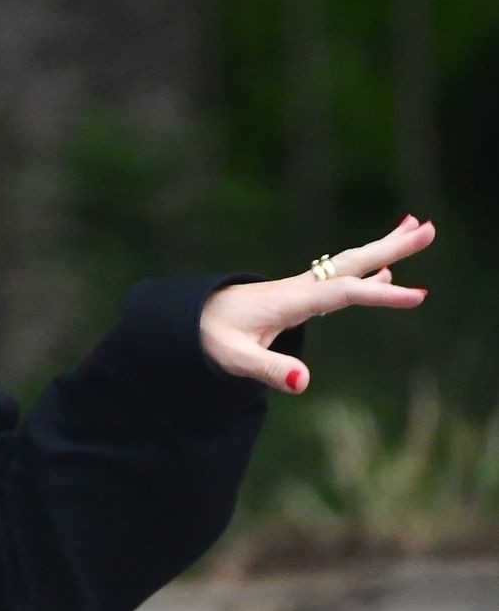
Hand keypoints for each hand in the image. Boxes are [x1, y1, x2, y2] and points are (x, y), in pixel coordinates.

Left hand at [198, 214, 433, 394]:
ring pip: (347, 265)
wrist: (180, 320)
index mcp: (288, 300)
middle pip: (351, 263)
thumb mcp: (233, 359)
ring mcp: (296, 290)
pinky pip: (337, 279)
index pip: (343, 293)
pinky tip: (382, 270)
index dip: (380, 293)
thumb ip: (269, 370)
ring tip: (417, 230)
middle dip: (392, 246)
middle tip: (431, 228)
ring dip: (383, 249)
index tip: (417, 295)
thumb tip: (304, 382)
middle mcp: (297, 288)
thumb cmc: (204, 339)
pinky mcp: (293, 297)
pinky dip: (365, 269)